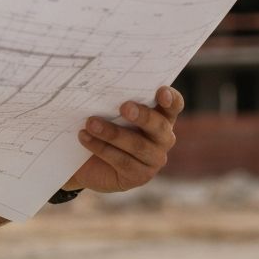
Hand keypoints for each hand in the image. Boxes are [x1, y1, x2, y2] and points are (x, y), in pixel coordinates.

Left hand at [65, 86, 182, 193]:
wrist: (86, 161)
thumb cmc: (101, 125)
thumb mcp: (107, 110)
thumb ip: (112, 99)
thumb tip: (97, 83)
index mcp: (159, 115)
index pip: (173, 106)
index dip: (170, 99)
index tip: (161, 91)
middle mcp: (162, 138)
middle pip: (159, 126)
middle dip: (142, 116)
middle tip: (124, 107)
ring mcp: (154, 159)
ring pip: (138, 145)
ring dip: (113, 133)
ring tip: (91, 123)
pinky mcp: (140, 176)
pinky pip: (123, 161)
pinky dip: (101, 148)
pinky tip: (85, 138)